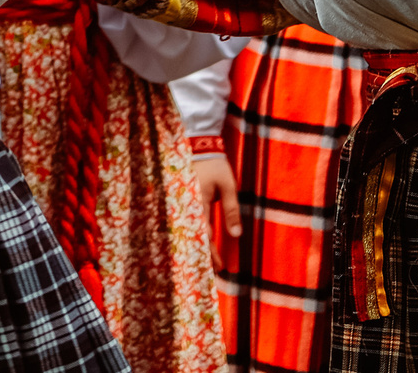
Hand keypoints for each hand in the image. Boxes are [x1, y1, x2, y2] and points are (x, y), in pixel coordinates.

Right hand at [191, 155, 241, 269]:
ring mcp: (182, 202)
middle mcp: (187, 206)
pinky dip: (191, 233)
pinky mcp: (182, 199)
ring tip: (204, 262)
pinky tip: (195, 241)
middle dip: (202, 255)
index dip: (211, 253)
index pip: (205, 235)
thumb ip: (231, 210)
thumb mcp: (228, 186)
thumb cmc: (214, 165)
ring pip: (187, 231)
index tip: (219, 267)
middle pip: (193, 237)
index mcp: (198, 204)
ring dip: (196, 246)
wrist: (198, 144)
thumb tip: (236, 235)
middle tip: (211, 272)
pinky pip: (185, 221)